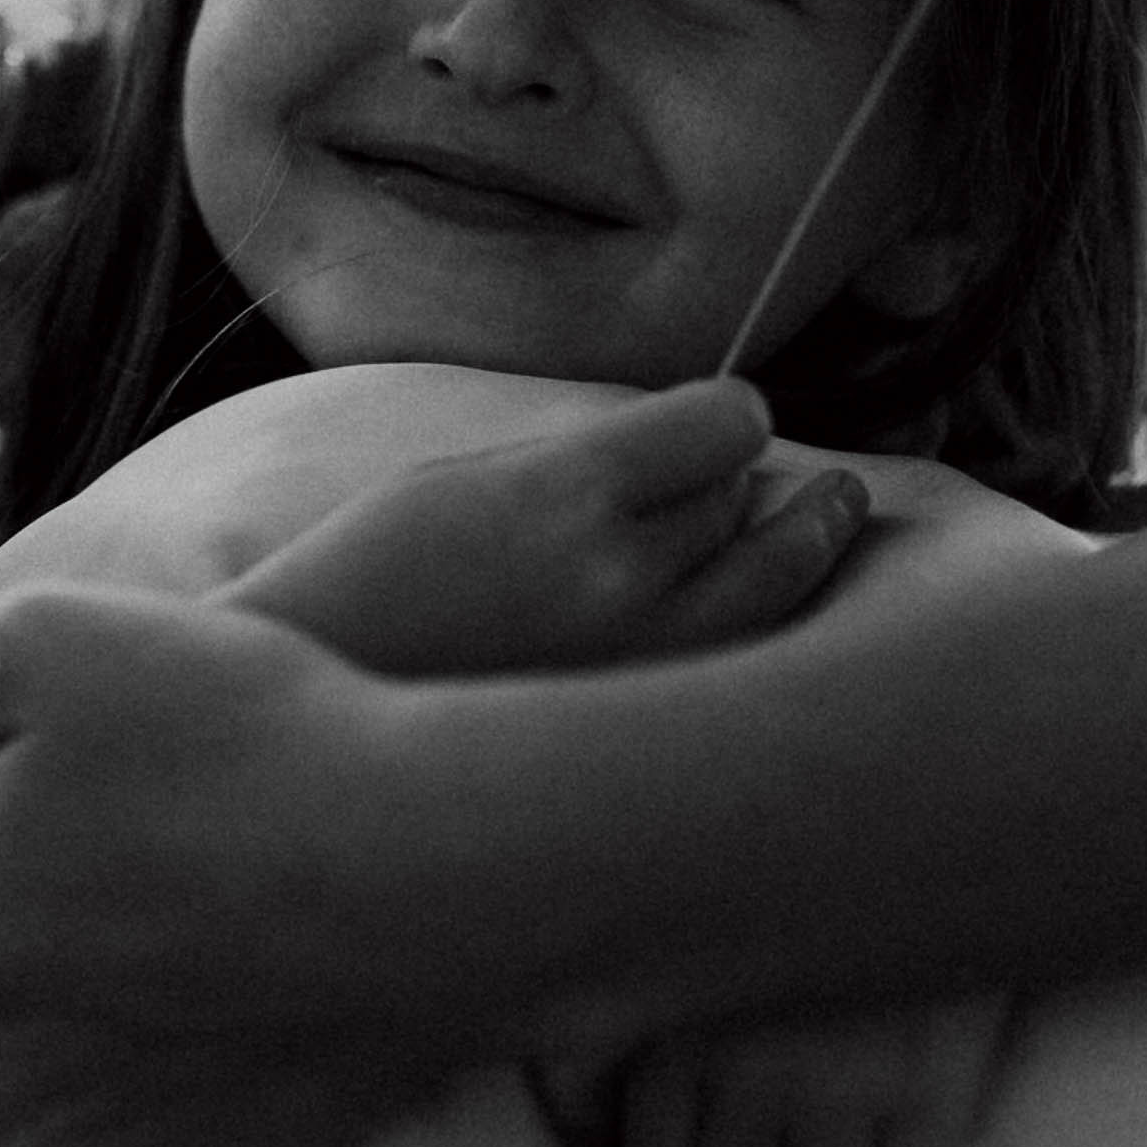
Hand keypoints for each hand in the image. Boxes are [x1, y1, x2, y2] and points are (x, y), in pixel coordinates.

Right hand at [227, 380, 870, 673]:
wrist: (313, 731)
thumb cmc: (373, 586)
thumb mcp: (463, 479)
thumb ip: (584, 459)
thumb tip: (700, 443)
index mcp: (564, 495)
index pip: (724, 424)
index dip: (733, 414)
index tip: (731, 416)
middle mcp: (620, 579)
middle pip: (745, 500)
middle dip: (758, 483)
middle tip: (795, 479)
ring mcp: (644, 667)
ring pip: (769, 581)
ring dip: (798, 543)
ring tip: (832, 515)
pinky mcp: (645, 733)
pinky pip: (746, 656)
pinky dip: (775, 619)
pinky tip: (782, 598)